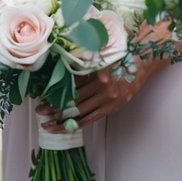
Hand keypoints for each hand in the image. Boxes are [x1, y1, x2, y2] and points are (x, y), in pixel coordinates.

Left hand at [37, 56, 166, 129]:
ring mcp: (109, 99)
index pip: (71, 86)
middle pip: (74, 101)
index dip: (56, 93)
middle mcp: (103, 86)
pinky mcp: (114, 107)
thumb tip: (61, 64)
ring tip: (48, 125)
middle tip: (39, 112)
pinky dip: (78, 123)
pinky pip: (93, 118)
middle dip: (54, 109)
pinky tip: (66, 127)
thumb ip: (82, 60)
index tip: (42, 98)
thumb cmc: (118, 53)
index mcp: (97, 71)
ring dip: (63, 119)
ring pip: (81, 112)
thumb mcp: (99, 52)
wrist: (142, 61)